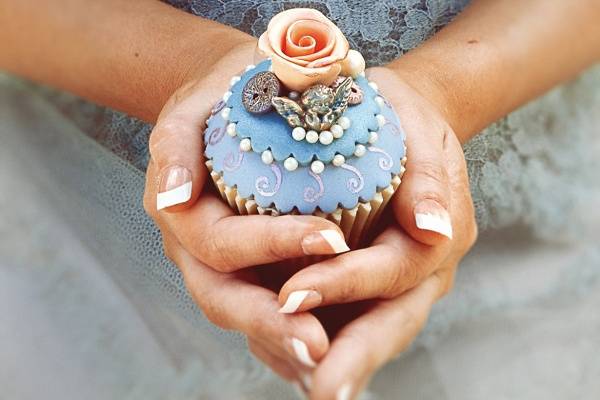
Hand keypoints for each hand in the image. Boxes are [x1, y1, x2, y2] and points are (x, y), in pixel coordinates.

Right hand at [142, 39, 352, 383]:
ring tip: (326, 358)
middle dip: (270, 322)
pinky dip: (284, 333)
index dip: (273, 245)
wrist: (233, 95)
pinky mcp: (243, 269)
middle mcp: (193, 248)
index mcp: (180, 210)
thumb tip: (171, 199)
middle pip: (224, 297)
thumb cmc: (222, 92)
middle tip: (321, 347)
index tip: (333, 240)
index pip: (221, 243)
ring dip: (280, 340)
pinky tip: (323, 349)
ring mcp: (216, 264)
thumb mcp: (195, 102)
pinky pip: (260, 306)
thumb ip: (175, 144)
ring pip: (241, 312)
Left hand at [274, 67, 477, 398]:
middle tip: (321, 390)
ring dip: (332, 359)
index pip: (393, 271)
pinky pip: (346, 323)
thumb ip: (428, 177)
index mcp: (438, 236)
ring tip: (297, 380)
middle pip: (390, 322)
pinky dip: (317, 341)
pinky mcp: (367, 288)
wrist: (400, 122)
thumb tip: (432, 228)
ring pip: (367, 332)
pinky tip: (284, 352)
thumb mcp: (421, 130)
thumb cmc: (404, 119)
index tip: (293, 297)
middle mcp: (419, 272)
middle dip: (354, 357)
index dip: (345, 285)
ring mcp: (394, 285)